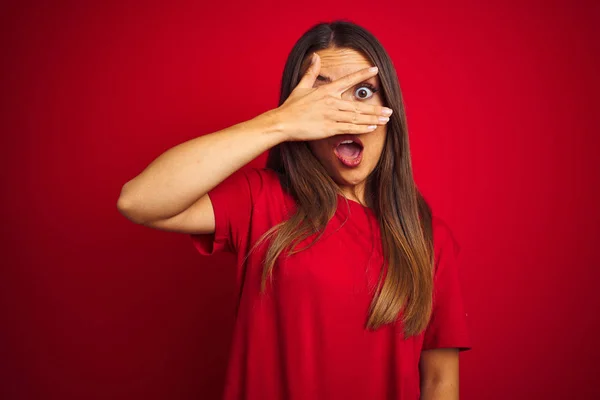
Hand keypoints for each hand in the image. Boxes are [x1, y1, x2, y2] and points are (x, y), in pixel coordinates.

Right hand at [275, 53, 392, 141]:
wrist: (283, 122)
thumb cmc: (291, 106)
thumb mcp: (301, 86)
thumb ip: (311, 72)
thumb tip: (316, 56)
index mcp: (326, 91)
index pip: (348, 80)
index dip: (362, 74)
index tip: (375, 69)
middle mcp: (332, 102)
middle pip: (358, 105)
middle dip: (375, 108)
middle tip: (389, 110)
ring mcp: (331, 116)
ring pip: (357, 117)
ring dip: (373, 118)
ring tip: (385, 119)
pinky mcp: (329, 129)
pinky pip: (349, 128)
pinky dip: (362, 128)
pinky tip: (372, 127)